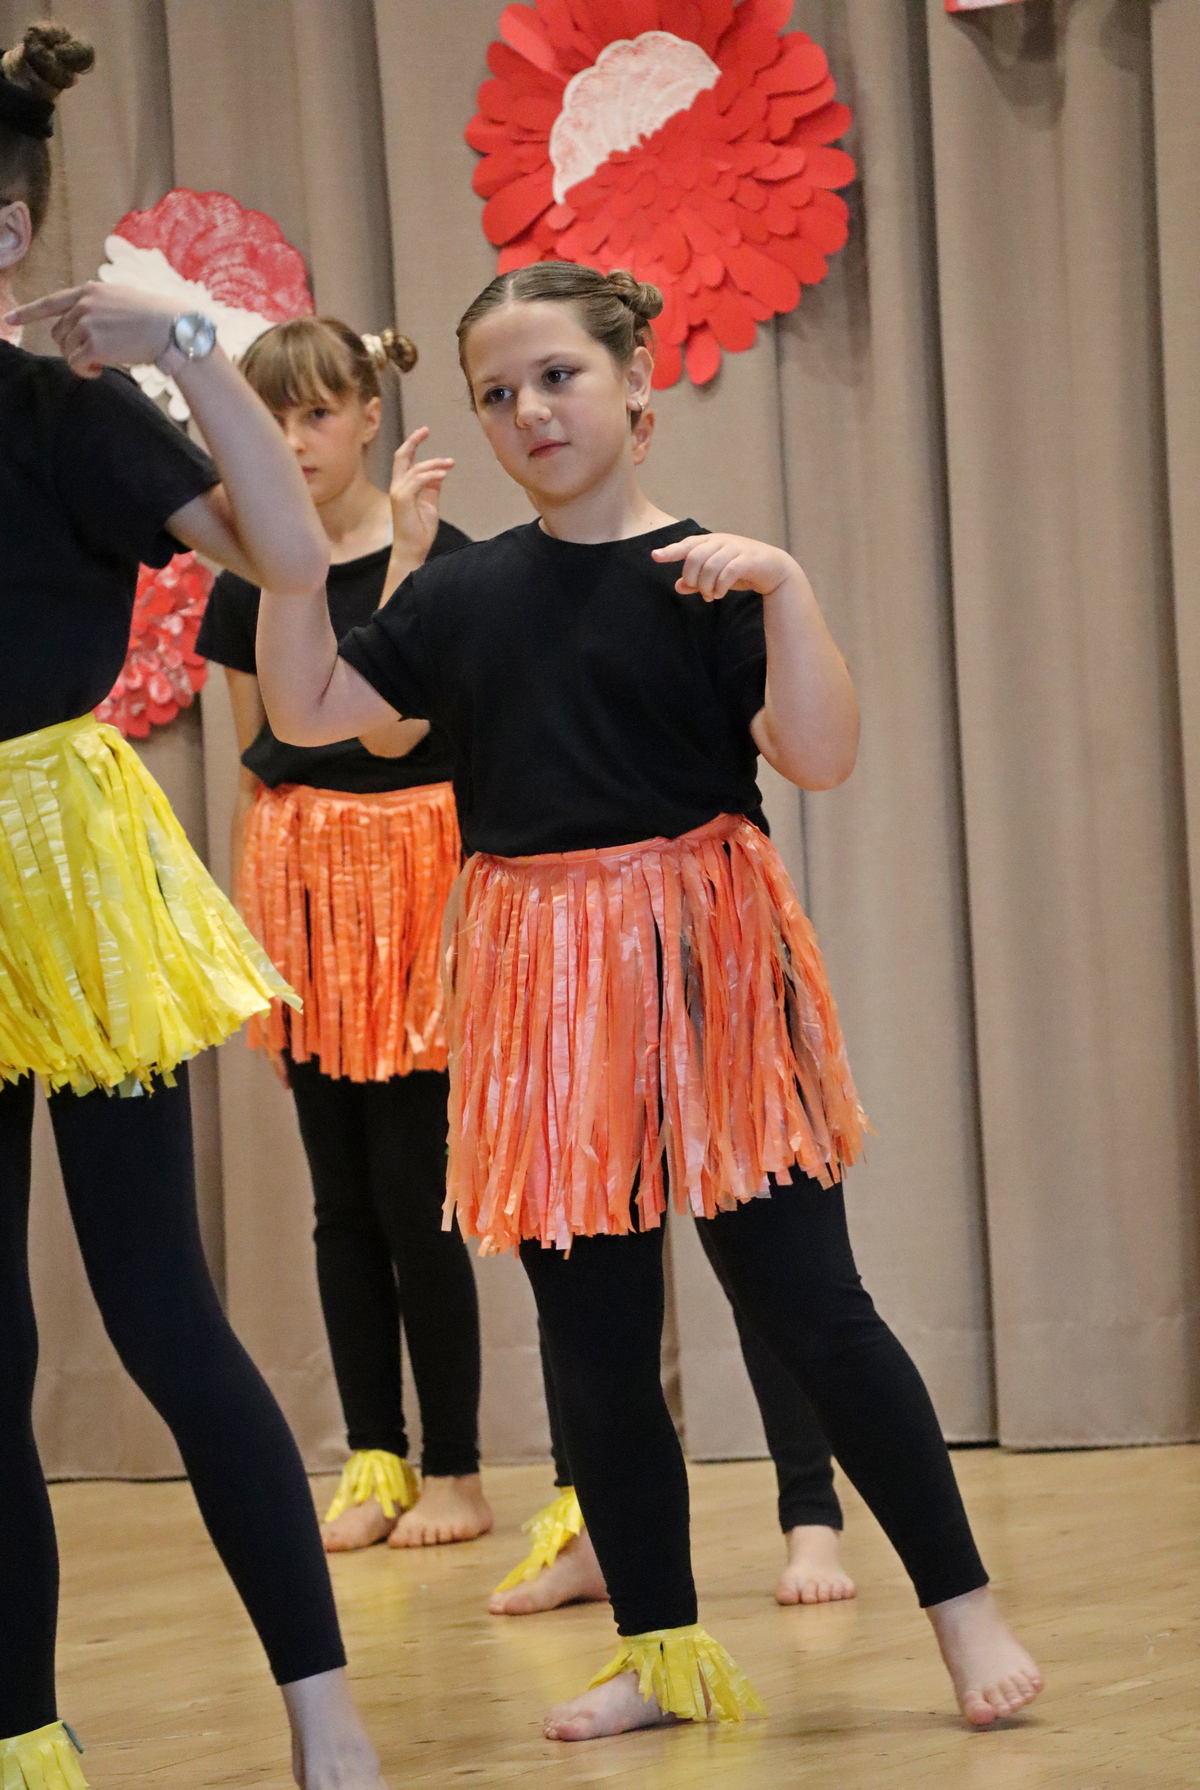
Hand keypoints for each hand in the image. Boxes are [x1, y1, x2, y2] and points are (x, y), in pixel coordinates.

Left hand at [4, 281, 174, 377]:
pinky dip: (85, 371)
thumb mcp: (123, 300)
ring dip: (80, 360)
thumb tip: (84, 328)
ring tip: (103, 363)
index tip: (9, 319)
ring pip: (66, 349)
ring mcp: (87, 323)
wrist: (173, 329)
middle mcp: (84, 304)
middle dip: (71, 347)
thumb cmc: (156, 319)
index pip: (52, 302)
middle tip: (94, 357)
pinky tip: (101, 371)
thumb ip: (99, 306)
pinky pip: (75, 364)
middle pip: (59, 332)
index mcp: (90, 291)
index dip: (28, 312)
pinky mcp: (93, 344)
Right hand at [389, 426, 454, 566]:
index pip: (404, 460)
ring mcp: (398, 492)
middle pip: (401, 457)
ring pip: (415, 469)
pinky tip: (444, 473)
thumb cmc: (419, 531)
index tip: (425, 432)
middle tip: (426, 430)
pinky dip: (432, 475)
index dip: (413, 445)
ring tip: (451, 463)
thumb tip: (440, 474)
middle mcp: (397, 487)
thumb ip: (432, 488)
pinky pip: (418, 481)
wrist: (412, 550)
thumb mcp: (430, 505)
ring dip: (434, 464)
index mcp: (403, 487)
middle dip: (413, 441)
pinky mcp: (403, 499)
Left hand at [651, 533, 796, 602]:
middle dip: (692, 578)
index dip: (671, 551)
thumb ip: (697, 581)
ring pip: (710, 566)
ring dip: (707, 585)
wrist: (774, 569)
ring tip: (711, 596)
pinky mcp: (748, 559)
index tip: (655, 556)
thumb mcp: (716, 576)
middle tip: (699, 591)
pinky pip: (728, 571)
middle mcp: (722, 541)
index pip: (687, 545)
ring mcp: (736, 548)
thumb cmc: (741, 571)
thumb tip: (677, 587)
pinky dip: (720, 586)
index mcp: (711, 542)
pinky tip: (720, 594)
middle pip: (695, 557)